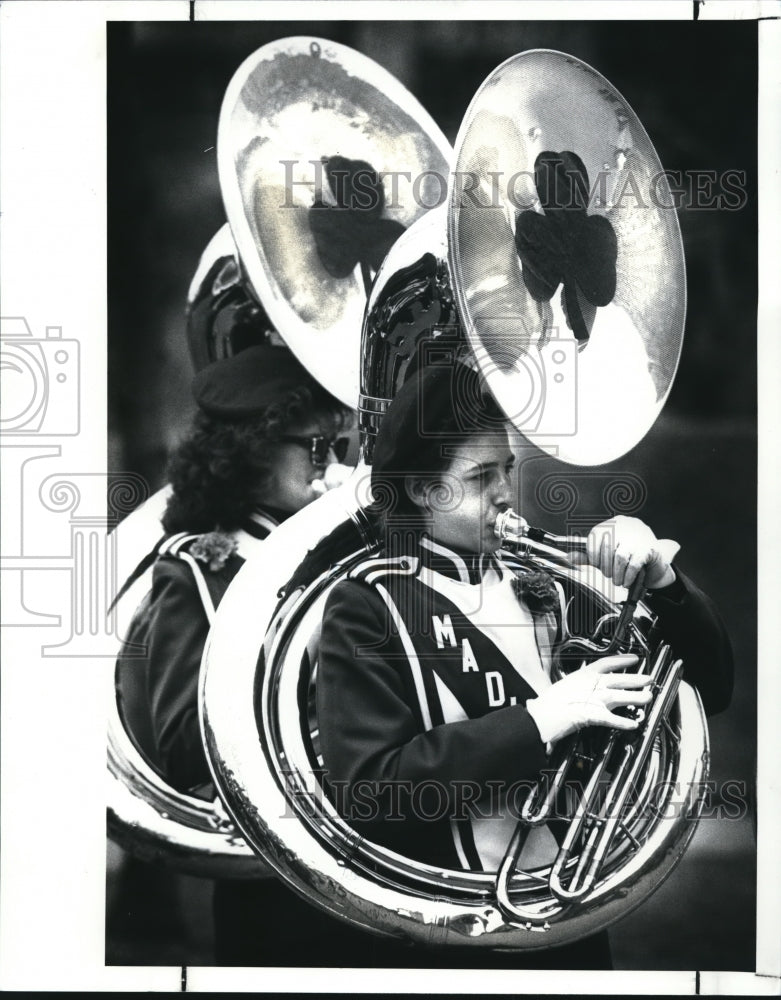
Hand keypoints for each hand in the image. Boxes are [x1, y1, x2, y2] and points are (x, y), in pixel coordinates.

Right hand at [526, 654, 651, 743]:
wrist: (540, 715)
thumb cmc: (547, 703)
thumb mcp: (564, 686)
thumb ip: (577, 686)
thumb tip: (581, 688)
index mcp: (583, 675)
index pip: (607, 663)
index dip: (622, 660)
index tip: (634, 659)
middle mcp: (591, 685)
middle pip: (619, 679)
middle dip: (636, 679)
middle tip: (649, 679)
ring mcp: (594, 699)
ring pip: (621, 696)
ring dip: (636, 697)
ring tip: (648, 698)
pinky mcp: (594, 715)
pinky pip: (613, 719)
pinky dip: (624, 722)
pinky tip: (633, 724)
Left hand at [585, 516, 679, 589]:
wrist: (655, 562)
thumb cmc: (628, 557)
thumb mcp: (606, 555)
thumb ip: (589, 556)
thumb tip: (570, 558)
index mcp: (612, 524)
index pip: (595, 535)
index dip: (593, 554)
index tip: (597, 565)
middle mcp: (625, 526)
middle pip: (607, 547)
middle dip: (605, 566)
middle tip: (609, 575)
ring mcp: (639, 536)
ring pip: (620, 557)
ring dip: (616, 573)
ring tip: (618, 581)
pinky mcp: (649, 548)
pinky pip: (634, 563)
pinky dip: (628, 576)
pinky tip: (627, 581)